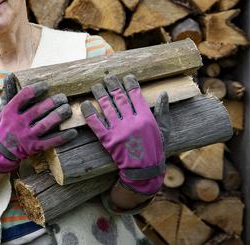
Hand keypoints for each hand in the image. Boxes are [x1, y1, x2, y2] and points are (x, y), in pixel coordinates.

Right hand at [0, 75, 77, 172]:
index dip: (36, 89)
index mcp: (10, 111)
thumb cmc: (6, 124)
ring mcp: (27, 136)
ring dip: (58, 116)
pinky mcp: (35, 147)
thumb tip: (10, 75)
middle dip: (52, 102)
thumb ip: (8, 93)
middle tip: (63, 97)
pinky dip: (63, 137)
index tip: (46, 85)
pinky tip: (73, 131)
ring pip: (46, 125)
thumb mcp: (3, 108)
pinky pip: (51, 142)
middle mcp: (18, 123)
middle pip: (38, 110)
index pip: (24, 96)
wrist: (2, 150)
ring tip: (68, 109)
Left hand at [80, 74, 170, 195]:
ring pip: (106, 106)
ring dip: (99, 94)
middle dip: (112, 84)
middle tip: (107, 77)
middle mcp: (131, 121)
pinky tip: (85, 104)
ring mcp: (119, 130)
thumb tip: (163, 93)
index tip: (126, 77)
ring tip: (95, 86)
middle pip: (118, 97)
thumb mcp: (164, 129)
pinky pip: (96, 123)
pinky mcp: (108, 139)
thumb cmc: (155, 149)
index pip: (135, 94)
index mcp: (145, 117)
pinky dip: (89, 113)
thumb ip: (163, 110)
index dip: (130, 83)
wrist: (144, 171)